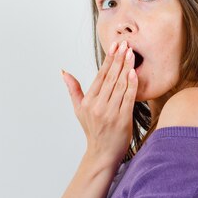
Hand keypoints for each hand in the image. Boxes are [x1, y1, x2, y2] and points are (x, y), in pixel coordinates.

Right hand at [61, 40, 137, 169]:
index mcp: (88, 102)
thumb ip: (73, 89)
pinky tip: (134, 72)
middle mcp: (98, 106)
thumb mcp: (79, 110)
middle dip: (118, 59)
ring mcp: (110, 113)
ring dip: (126, 67)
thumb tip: (63, 72)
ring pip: (119, 85)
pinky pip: (128, 99)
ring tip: (131, 53)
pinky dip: (131, 85)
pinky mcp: (122, 120)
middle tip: (125, 43)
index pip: (100, 76)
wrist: (102, 154)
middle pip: (110, 78)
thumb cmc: (92, 130)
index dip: (108, 59)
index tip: (114, 45)